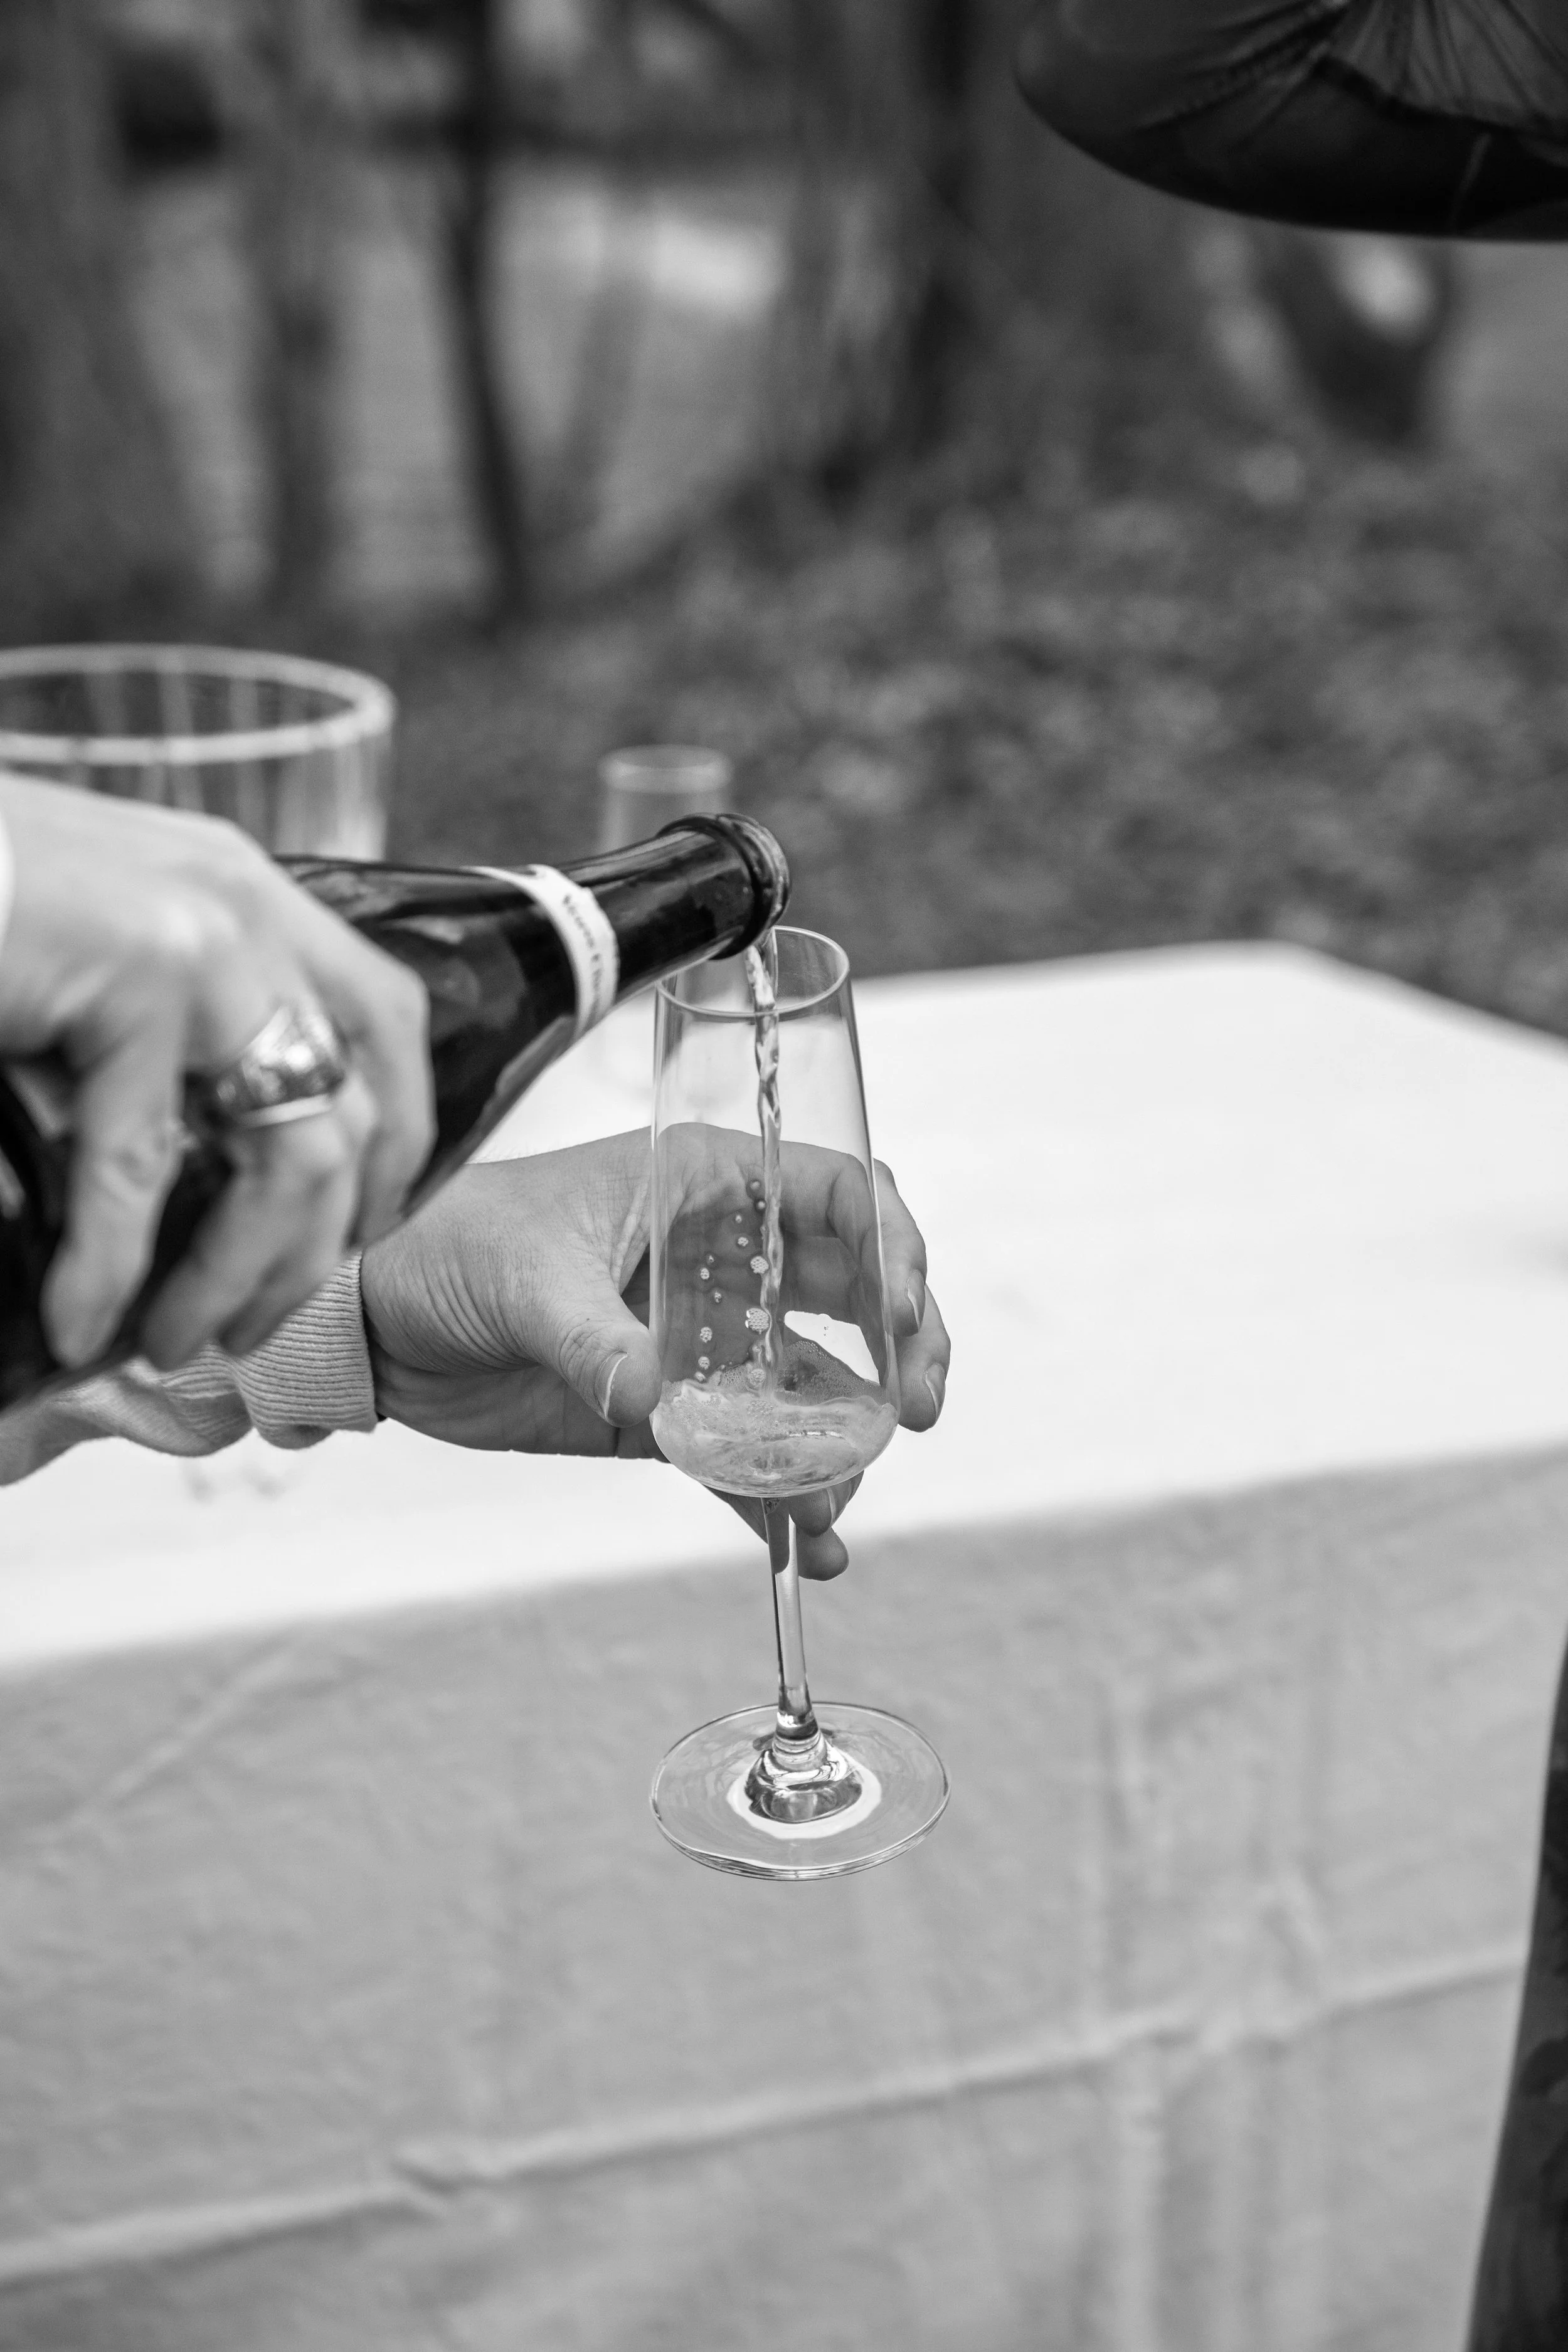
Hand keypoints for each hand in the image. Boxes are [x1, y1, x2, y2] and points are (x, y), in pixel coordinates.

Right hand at [0, 776, 433, 1369]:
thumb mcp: (88, 952)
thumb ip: (158, 1033)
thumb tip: (195, 1169)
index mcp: (245, 893)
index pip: (386, 1022)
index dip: (393, 1141)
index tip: (355, 1232)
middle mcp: (247, 907)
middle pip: (351, 1112)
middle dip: (312, 1246)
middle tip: (250, 1325)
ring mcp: (202, 937)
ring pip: (286, 1156)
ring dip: (234, 1274)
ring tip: (178, 1342)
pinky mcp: (133, 975)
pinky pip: (140, 1165)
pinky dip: (108, 1265)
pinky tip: (81, 1323)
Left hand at [360, 1131, 950, 1577]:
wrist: (370, 1319)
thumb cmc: (443, 1247)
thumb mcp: (524, 1279)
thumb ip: (599, 1343)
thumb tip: (663, 1405)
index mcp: (702, 1182)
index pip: (838, 1196)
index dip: (892, 1247)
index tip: (905, 1314)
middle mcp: (724, 1256)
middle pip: (856, 1295)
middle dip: (904, 1352)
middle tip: (916, 1412)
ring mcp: (703, 1339)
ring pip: (811, 1389)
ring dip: (842, 1447)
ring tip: (834, 1509)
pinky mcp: (669, 1412)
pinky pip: (746, 1456)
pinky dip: (780, 1502)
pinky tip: (812, 1551)